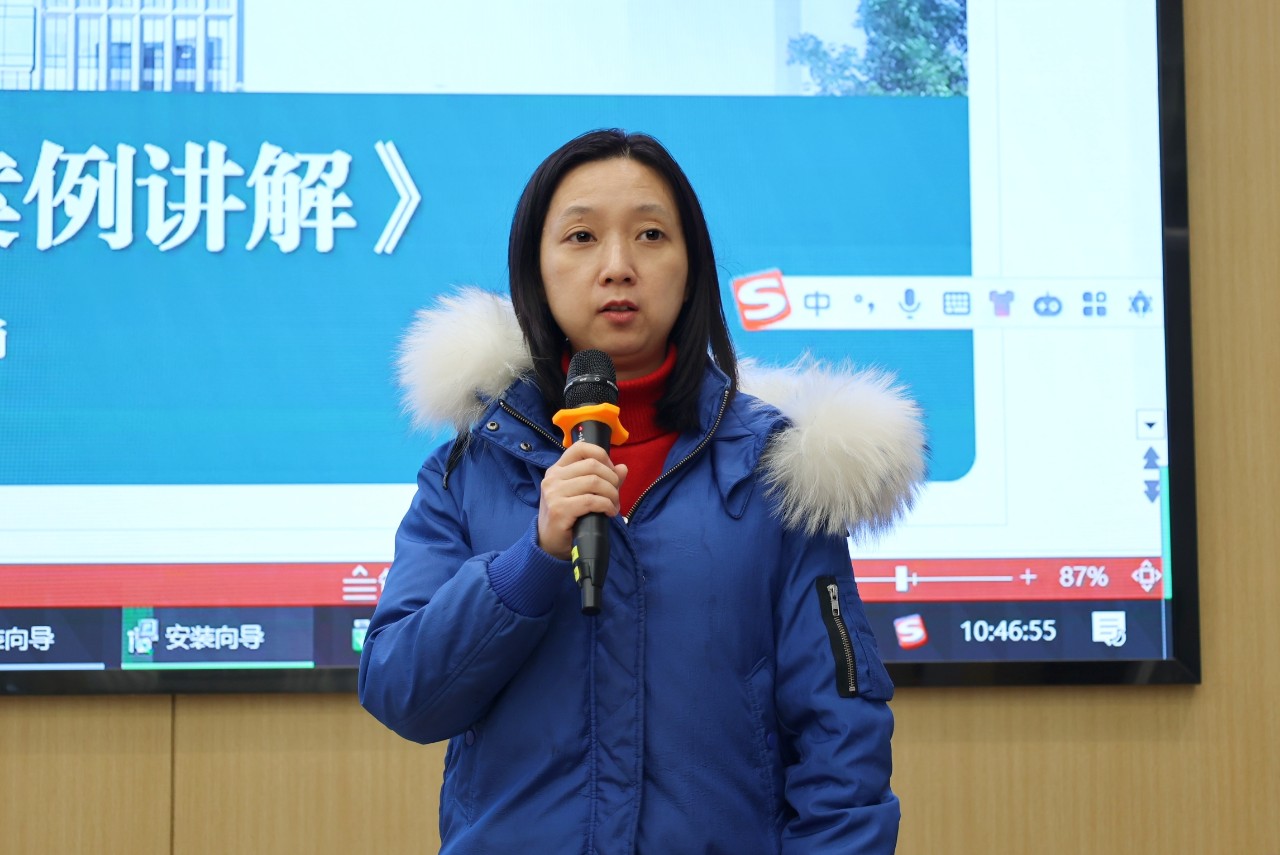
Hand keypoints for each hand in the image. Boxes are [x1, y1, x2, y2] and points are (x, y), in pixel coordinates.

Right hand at [537, 441, 628, 559]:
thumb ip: (603, 479)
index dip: (601, 455)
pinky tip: (609, 512)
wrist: (548, 544)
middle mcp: (553, 478)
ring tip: (613, 505)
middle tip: (616, 494)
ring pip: (594, 482)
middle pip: (592, 465)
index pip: (580, 448)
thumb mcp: (582, 494)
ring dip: (611, 494)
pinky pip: (591, 501)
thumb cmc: (567, 517)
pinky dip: (606, 505)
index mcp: (557, 469)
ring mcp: (554, 493)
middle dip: (612, 479)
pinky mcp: (559, 510)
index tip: (611, 471)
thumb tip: (623, 468)